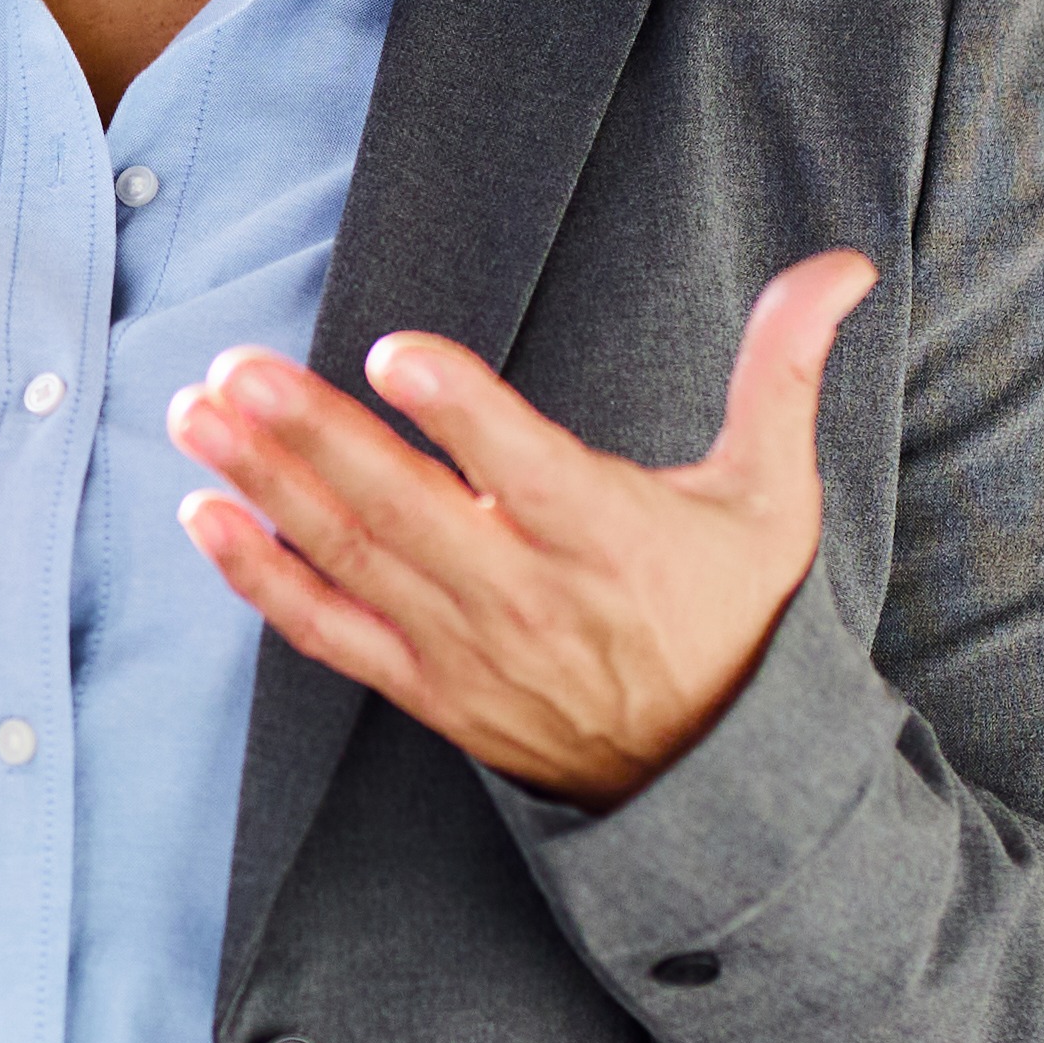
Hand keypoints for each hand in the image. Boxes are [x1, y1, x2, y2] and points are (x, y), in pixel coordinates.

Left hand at [171, 252, 869, 807]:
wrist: (707, 778)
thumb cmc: (731, 614)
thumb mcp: (773, 498)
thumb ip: (785, 372)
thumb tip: (846, 264)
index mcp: (609, 535)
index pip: (524, 469)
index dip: (459, 412)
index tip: (393, 351)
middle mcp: (526, 595)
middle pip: (406, 511)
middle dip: (314, 438)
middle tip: (239, 369)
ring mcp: (465, 648)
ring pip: (353, 561)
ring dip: (267, 485)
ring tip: (197, 412)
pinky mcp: (425, 687)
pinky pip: (328, 633)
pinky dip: (262, 580)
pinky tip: (204, 517)